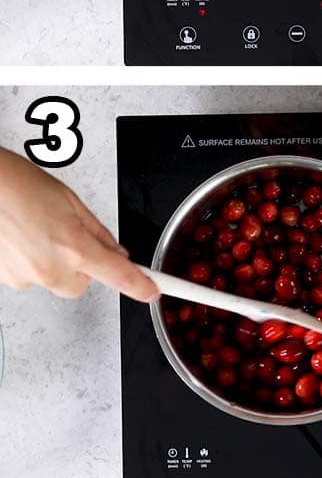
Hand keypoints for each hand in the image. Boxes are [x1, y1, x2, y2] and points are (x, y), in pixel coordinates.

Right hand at [0, 149, 157, 300]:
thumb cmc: (17, 185)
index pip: (117, 274)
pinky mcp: (2, 280)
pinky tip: (19, 237)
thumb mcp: (71, 202)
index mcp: (74, 247)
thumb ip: (97, 231)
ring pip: (52, 280)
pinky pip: (27, 276)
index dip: (139, 285)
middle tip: (67, 238)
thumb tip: (114, 251)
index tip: (152, 292)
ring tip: (35, 230)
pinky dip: (28, 261)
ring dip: (51, 262)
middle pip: (80, 284)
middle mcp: (49, 268)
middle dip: (81, 266)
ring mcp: (22, 277)